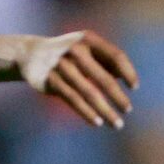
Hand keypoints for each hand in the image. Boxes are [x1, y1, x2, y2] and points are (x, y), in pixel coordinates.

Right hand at [22, 29, 138, 127]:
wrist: (29, 53)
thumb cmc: (68, 54)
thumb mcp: (87, 50)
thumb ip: (107, 61)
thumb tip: (128, 78)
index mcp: (88, 40)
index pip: (116, 56)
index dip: (128, 72)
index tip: (134, 87)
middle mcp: (75, 50)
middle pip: (104, 78)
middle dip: (119, 97)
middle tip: (128, 110)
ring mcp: (61, 65)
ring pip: (89, 93)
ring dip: (106, 111)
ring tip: (117, 124)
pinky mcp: (50, 80)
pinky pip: (73, 99)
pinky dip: (87, 112)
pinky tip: (98, 122)